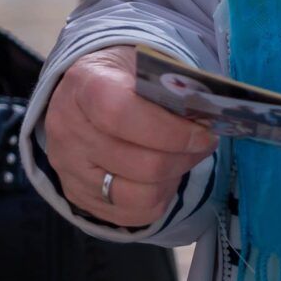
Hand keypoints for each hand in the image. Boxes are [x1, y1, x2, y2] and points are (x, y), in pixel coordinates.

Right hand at [41, 45, 217, 229]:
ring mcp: (70, 168)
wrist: (81, 94)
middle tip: (202, 144)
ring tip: (179, 159)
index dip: (170, 130)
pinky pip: (134, 214)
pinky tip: (161, 177)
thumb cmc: (121, 78)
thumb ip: (172, 86)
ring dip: (173, 179)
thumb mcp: (142, 66)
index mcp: (83, 87)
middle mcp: (68, 131)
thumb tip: (211, 113)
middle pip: (141, 164)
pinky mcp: (78, 196)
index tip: (203, 132)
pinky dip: (158, 198)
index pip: (120, 114)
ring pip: (141, 195)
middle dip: (184, 157)